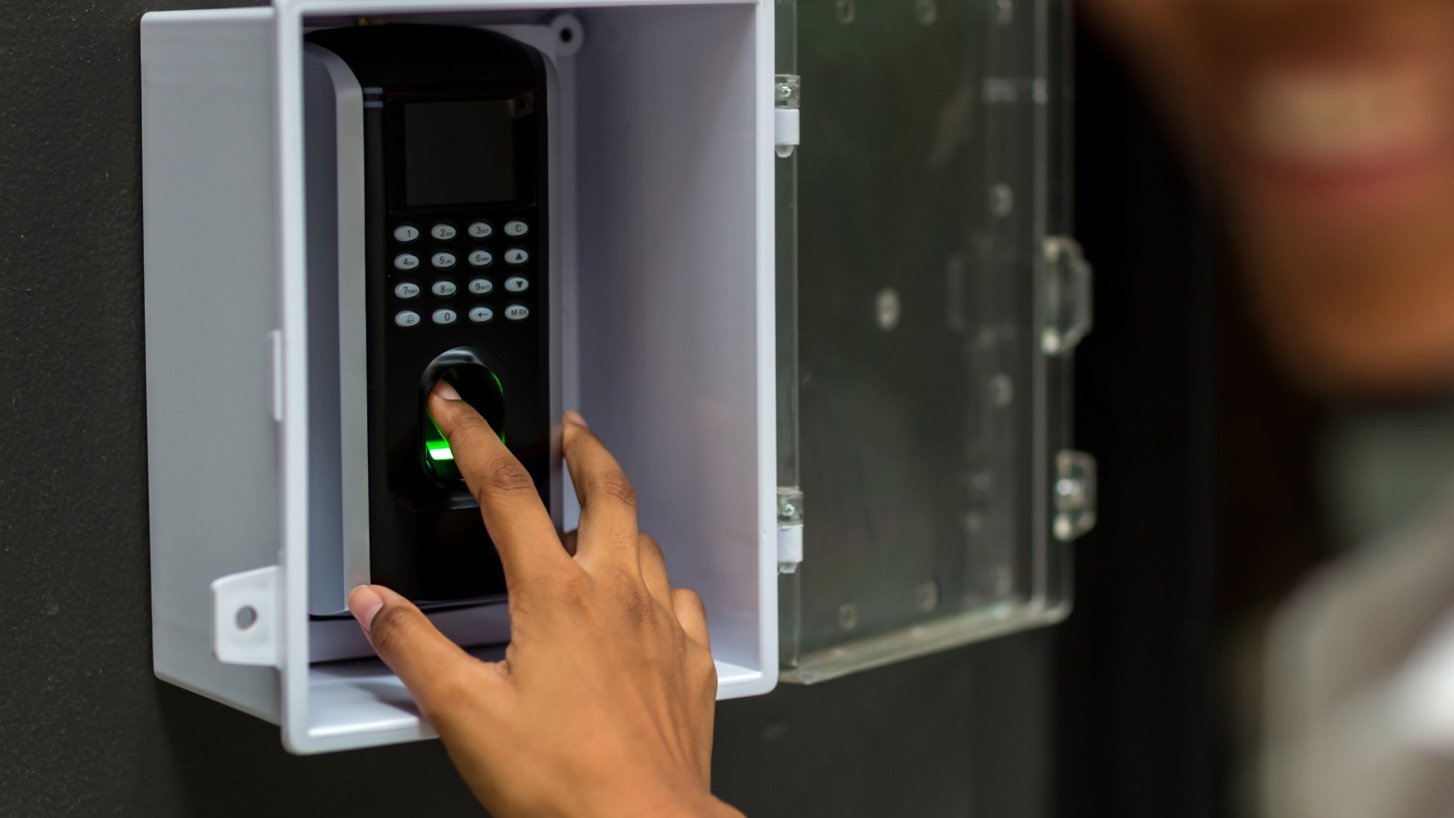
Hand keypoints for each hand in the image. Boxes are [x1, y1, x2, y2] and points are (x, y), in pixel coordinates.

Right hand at [345, 382, 741, 817]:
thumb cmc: (564, 781)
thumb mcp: (464, 714)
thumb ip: (414, 649)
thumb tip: (376, 605)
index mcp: (555, 597)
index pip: (506, 491)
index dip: (474, 438)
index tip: (457, 408)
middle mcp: (615, 596)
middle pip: (606, 490)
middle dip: (584, 448)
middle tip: (570, 429)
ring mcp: (659, 625)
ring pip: (647, 542)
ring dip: (621, 516)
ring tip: (602, 509)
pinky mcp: (690, 662)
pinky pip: (681, 600)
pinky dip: (660, 585)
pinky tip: (652, 597)